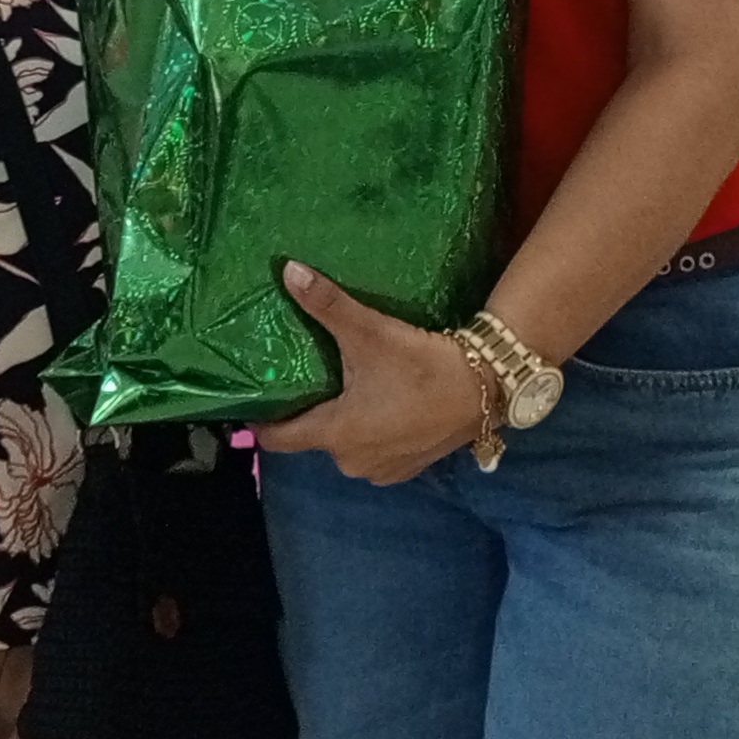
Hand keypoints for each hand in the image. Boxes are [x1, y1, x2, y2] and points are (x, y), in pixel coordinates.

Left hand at [255, 264, 485, 485]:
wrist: (486, 388)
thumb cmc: (420, 365)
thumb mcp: (370, 332)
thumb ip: (327, 305)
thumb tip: (287, 269)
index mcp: (335, 434)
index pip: (279, 439)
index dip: (262, 422)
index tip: (253, 402)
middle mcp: (352, 461)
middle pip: (314, 438)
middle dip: (311, 412)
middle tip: (310, 380)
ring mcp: (382, 470)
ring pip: (346, 445)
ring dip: (345, 423)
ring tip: (347, 388)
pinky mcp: (409, 468)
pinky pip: (374, 452)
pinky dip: (373, 433)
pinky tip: (382, 404)